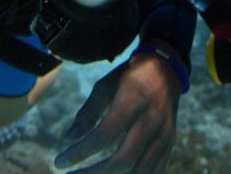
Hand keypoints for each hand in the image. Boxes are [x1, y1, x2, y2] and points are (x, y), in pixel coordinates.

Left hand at [55, 47, 181, 172]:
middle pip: (124, 160)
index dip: (80, 152)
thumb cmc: (130, 76)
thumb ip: (88, 113)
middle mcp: (152, 120)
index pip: (105, 135)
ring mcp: (165, 134)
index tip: (59, 161)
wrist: (167, 68)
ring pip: (140, 171)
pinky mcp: (170, 143)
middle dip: (95, 173)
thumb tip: (69, 138)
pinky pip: (154, 170)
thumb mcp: (106, 85)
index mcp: (134, 101)